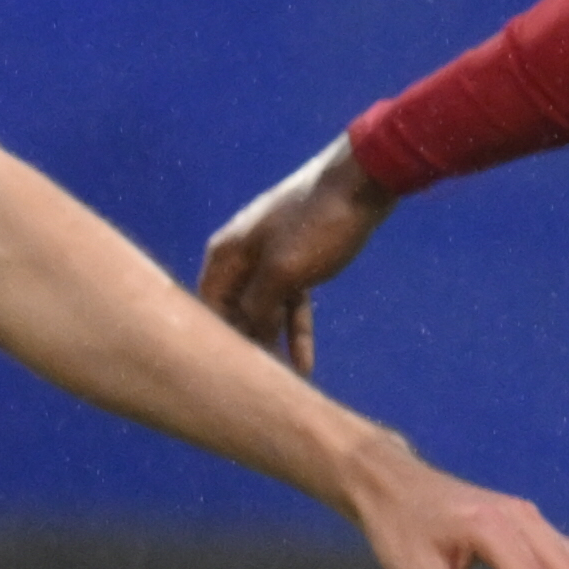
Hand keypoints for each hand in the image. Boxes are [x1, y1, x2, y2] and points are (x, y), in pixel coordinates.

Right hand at [196, 136, 393, 377]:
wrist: (362, 182)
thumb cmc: (316, 224)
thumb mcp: (282, 272)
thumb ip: (257, 308)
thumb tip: (245, 338)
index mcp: (227, 253)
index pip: (207, 306)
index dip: (215, 339)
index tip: (225, 375)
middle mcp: (241, 256)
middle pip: (233, 310)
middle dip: (243, 345)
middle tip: (253, 386)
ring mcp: (270, 258)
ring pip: (263, 310)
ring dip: (271, 342)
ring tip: (279, 383)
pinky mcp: (297, 261)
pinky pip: (289, 302)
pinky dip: (295, 328)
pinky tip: (304, 363)